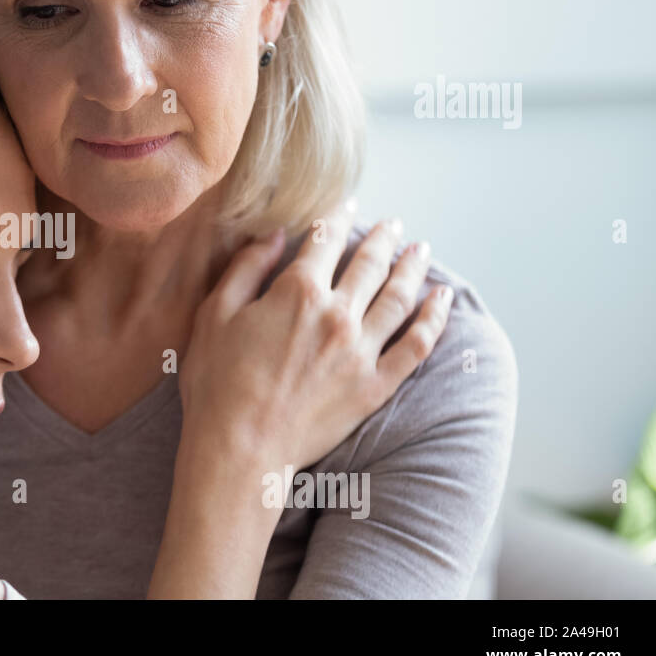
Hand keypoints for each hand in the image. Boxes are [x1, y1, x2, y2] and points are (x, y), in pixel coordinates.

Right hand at [179, 197, 452, 470]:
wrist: (240, 449)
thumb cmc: (217, 385)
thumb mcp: (214, 316)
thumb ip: (245, 269)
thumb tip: (272, 235)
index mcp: (296, 293)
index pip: (325, 240)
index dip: (337, 217)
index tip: (347, 205)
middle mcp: (337, 315)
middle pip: (369, 263)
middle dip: (382, 238)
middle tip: (392, 224)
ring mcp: (361, 351)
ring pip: (399, 297)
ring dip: (412, 267)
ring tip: (421, 250)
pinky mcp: (375, 385)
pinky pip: (416, 345)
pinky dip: (434, 318)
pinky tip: (442, 299)